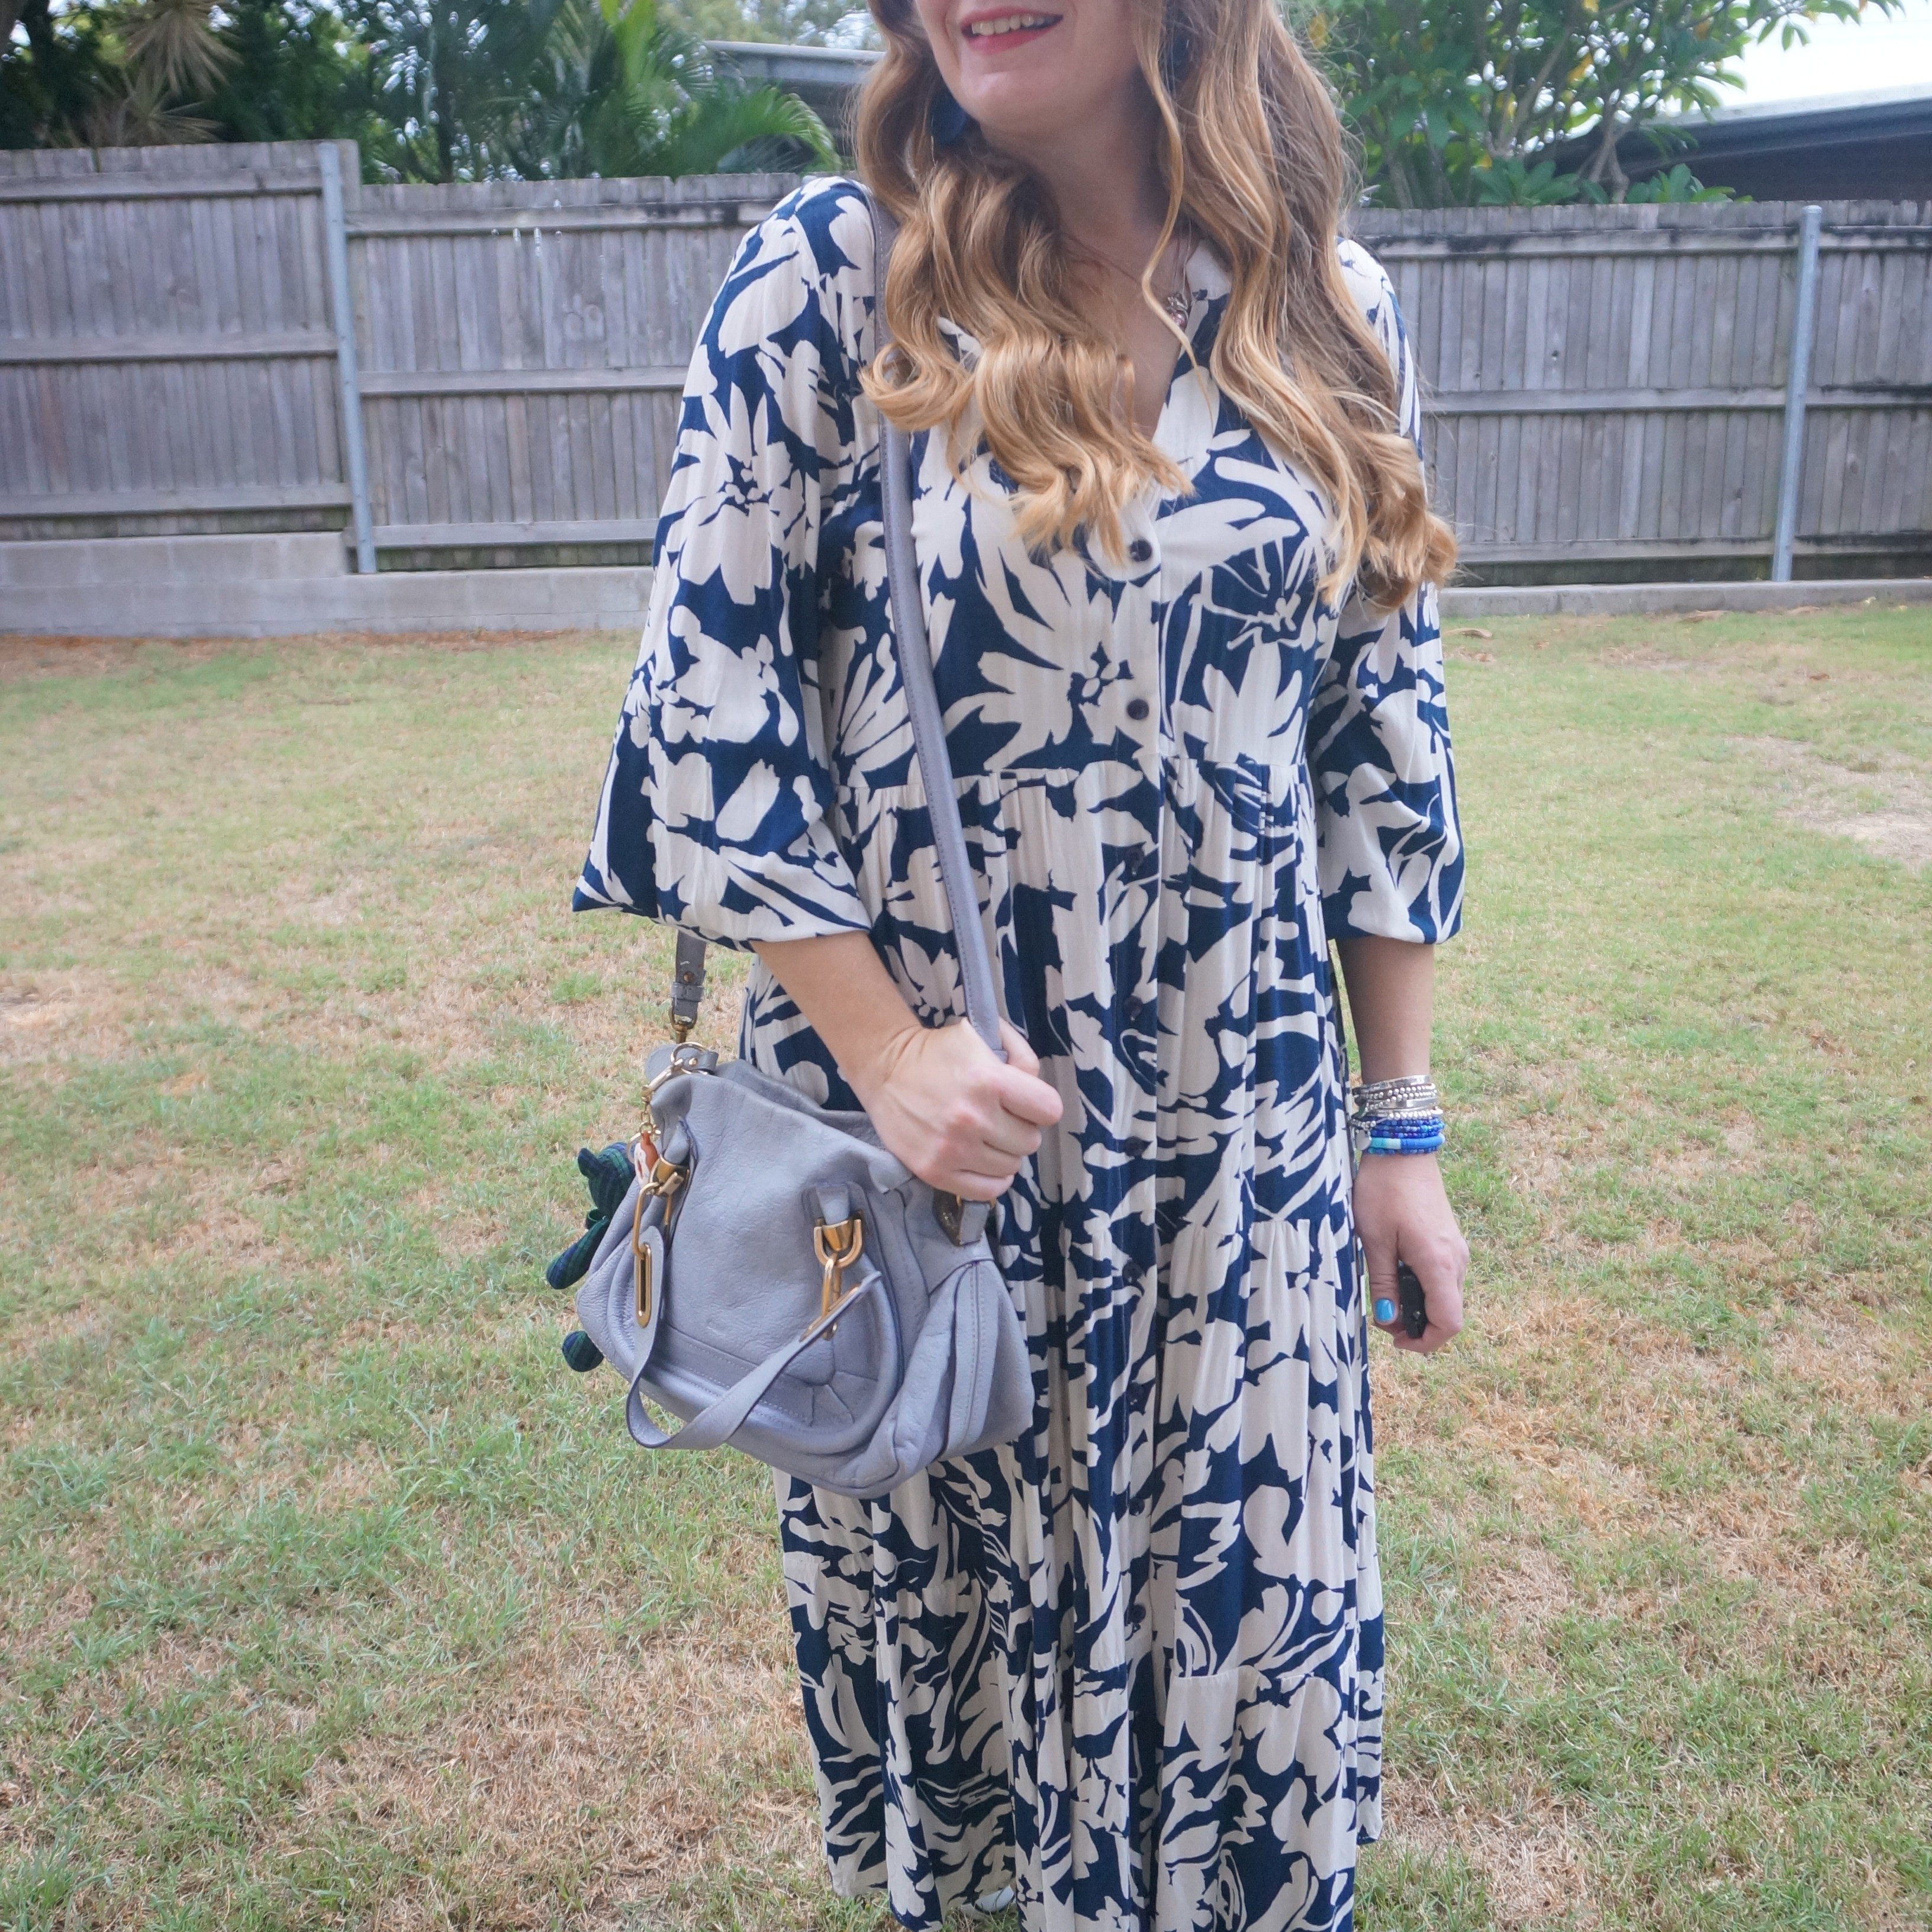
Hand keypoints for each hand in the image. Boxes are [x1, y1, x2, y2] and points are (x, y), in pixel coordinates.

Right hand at [848, 1017, 1062, 1200]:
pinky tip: (984, 1160)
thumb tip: (1037, 1083)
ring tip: (986, 1137)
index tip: (1026, 1102)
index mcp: (989, 1080)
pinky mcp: (935, 1172)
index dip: (1041, 1105)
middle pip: (1030, 1142)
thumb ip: (1019, 1055)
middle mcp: (973, 1119)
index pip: (1049, 1110)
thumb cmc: (937, 1051)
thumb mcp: (980, 1036)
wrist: (885, 1069)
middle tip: (1001, 1118)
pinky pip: (987, 1191)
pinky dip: (992, 1178)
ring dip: (1004, 1152)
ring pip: (1011, 1167)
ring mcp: (954, 1149)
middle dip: (1020, 1128)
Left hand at [1355, 1151, 1467, 1355]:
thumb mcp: (1374, 1240)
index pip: (1449, 1323)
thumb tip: (1388, 1318)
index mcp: (1439, 1263)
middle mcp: (1456, 1260)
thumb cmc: (1384, 1191)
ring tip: (1386, 1296)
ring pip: (1446, 1296)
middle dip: (1419, 1327)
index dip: (1425, 1342)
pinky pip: (1443, 1278)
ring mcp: (1456, 1249)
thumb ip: (1383, 1283)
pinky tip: (1397, 1275)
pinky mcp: (1450, 1240)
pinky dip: (1424, 1288)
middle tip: (1383, 1318)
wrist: (1402, 1150)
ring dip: (1421, 1307)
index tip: (1396, 1340)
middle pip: (1449, 1314)